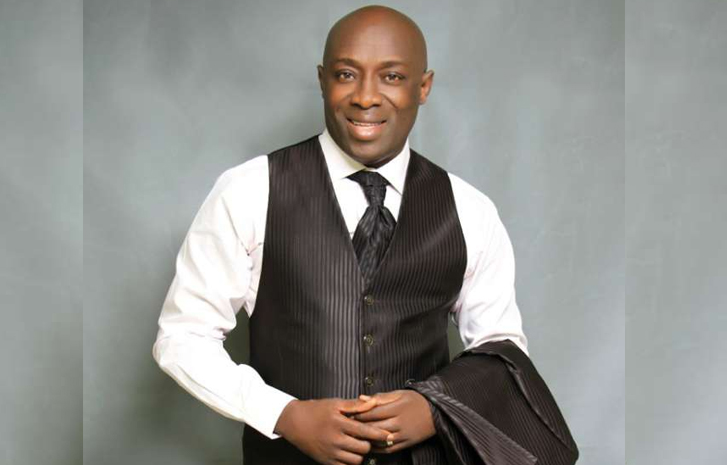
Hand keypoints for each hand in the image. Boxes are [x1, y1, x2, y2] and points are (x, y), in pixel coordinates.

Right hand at [274, 397, 391, 464]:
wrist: (294, 422)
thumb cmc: (316, 410)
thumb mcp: (335, 403)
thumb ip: (355, 405)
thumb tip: (372, 403)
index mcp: (339, 423)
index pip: (365, 431)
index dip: (379, 434)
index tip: (388, 435)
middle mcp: (335, 439)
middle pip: (363, 448)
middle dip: (369, 443)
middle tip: (368, 438)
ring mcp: (330, 452)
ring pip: (356, 460)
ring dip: (360, 453)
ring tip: (358, 445)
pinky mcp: (325, 461)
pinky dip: (350, 462)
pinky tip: (350, 454)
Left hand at [351, 390, 435, 452]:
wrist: (436, 413)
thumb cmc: (416, 401)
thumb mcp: (400, 394)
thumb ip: (381, 397)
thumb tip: (362, 398)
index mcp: (397, 408)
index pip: (373, 412)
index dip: (360, 414)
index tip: (350, 414)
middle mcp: (399, 422)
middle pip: (374, 426)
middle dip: (360, 426)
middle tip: (348, 426)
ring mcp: (403, 435)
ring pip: (379, 440)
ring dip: (367, 439)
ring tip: (356, 436)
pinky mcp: (406, 443)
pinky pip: (388, 449)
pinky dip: (377, 448)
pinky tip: (369, 444)